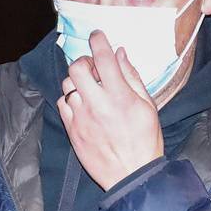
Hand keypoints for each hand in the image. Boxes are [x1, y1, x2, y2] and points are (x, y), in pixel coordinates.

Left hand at [56, 30, 164, 189]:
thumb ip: (132, 77)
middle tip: (93, 66)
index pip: (103, 58)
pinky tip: (81, 104)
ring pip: (67, 85)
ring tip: (89, 87)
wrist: (132, 175)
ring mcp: (82, 118)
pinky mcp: (72, 131)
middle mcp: (98, 104)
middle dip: (84, 61)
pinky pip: (62, 104)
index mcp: (120, 96)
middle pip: (77, 68)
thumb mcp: (148, 106)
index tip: (97, 35)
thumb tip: (120, 53)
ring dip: (77, 81)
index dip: (98, 41)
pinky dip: (70, 99)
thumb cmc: (145, 140)